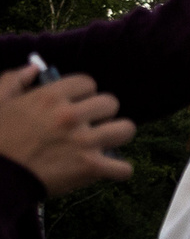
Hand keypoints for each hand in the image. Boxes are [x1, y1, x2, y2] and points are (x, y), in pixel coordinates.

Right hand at [0, 64, 134, 195]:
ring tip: (105, 142)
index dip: (84, 94)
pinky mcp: (90, 167)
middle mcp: (70, 115)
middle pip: (111, 103)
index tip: (77, 104)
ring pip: (126, 129)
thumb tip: (34, 68)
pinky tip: (107, 169)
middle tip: (90, 125)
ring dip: (117, 136)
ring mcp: (83, 141)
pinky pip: (124, 168)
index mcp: (50, 96)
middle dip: (101, 114)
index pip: (88, 83)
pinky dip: (118, 170)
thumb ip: (14, 80)